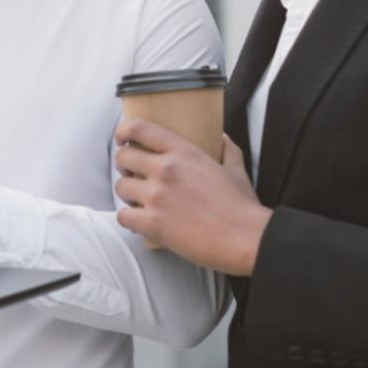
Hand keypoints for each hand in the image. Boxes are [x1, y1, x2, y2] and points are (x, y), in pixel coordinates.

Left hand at [114, 119, 271, 275]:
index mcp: (184, 152)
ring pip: (121, 187)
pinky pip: (123, 216)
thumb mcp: (235, 168)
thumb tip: (223, 137)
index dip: (124, 130)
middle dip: (124, 166)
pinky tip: (139, 221)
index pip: (141, 128)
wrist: (247, 239)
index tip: (123, 138)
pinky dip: (128, 218)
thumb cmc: (242, 206)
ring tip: (138, 200)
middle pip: (123, 157)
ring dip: (127, 194)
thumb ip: (227, 149)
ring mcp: (157, 196)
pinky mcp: (153, 223)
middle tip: (132, 175)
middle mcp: (166, 169)